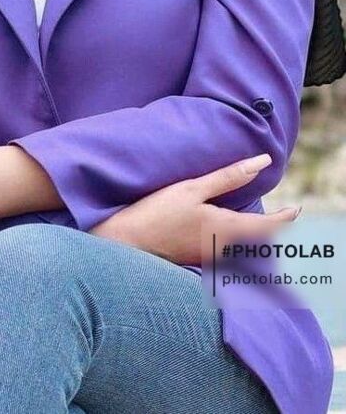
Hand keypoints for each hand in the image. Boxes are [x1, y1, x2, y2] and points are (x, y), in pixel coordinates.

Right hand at [87, 153, 300, 266]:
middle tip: (280, 216)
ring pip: (243, 252)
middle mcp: (223, 248)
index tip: (295, 210)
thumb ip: (228, 176)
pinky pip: (226, 255)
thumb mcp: (192, 188)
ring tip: (255, 224)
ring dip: (253, 239)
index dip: (285, 219)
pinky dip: (235, 245)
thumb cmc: (157, 212)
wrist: (126, 242)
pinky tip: (225, 235)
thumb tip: (260, 161)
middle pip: (258, 244)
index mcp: (226, 228)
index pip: (267, 227)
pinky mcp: (195, 259)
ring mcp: (208, 257)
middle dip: (271, 231)